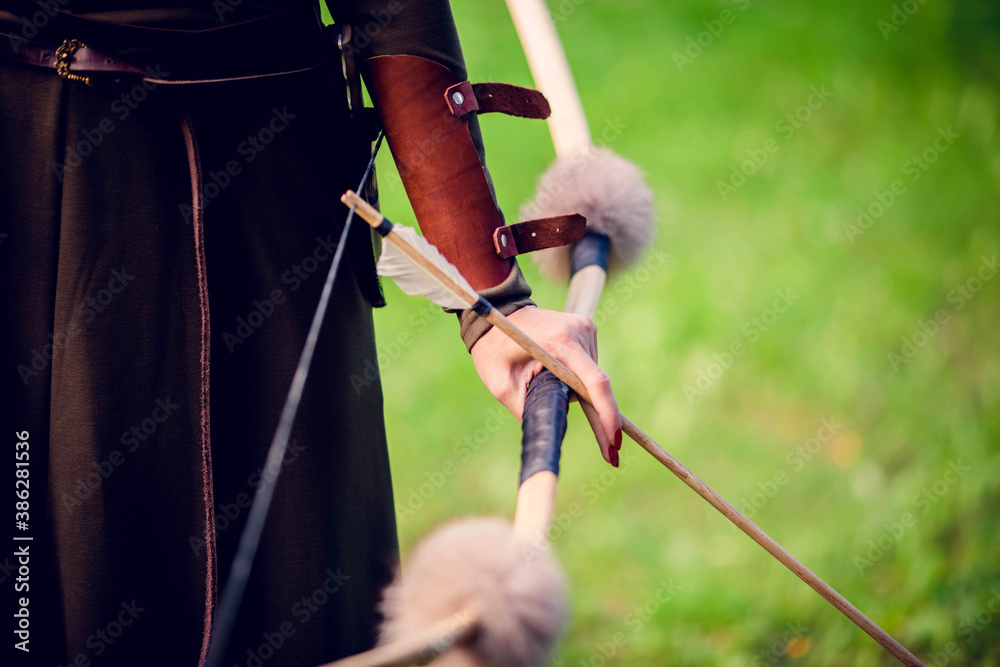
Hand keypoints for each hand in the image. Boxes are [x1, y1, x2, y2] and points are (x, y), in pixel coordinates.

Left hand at [470, 305, 622, 465]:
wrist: (498, 312)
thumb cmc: (494, 349)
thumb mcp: (501, 385)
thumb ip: (526, 410)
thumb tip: (552, 436)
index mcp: (558, 343)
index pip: (594, 383)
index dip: (607, 415)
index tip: (614, 443)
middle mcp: (578, 331)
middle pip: (596, 385)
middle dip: (601, 418)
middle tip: (609, 453)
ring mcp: (585, 327)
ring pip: (593, 376)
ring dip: (580, 393)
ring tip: (544, 383)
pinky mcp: (586, 327)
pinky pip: (588, 364)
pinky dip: (579, 379)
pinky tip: (555, 374)